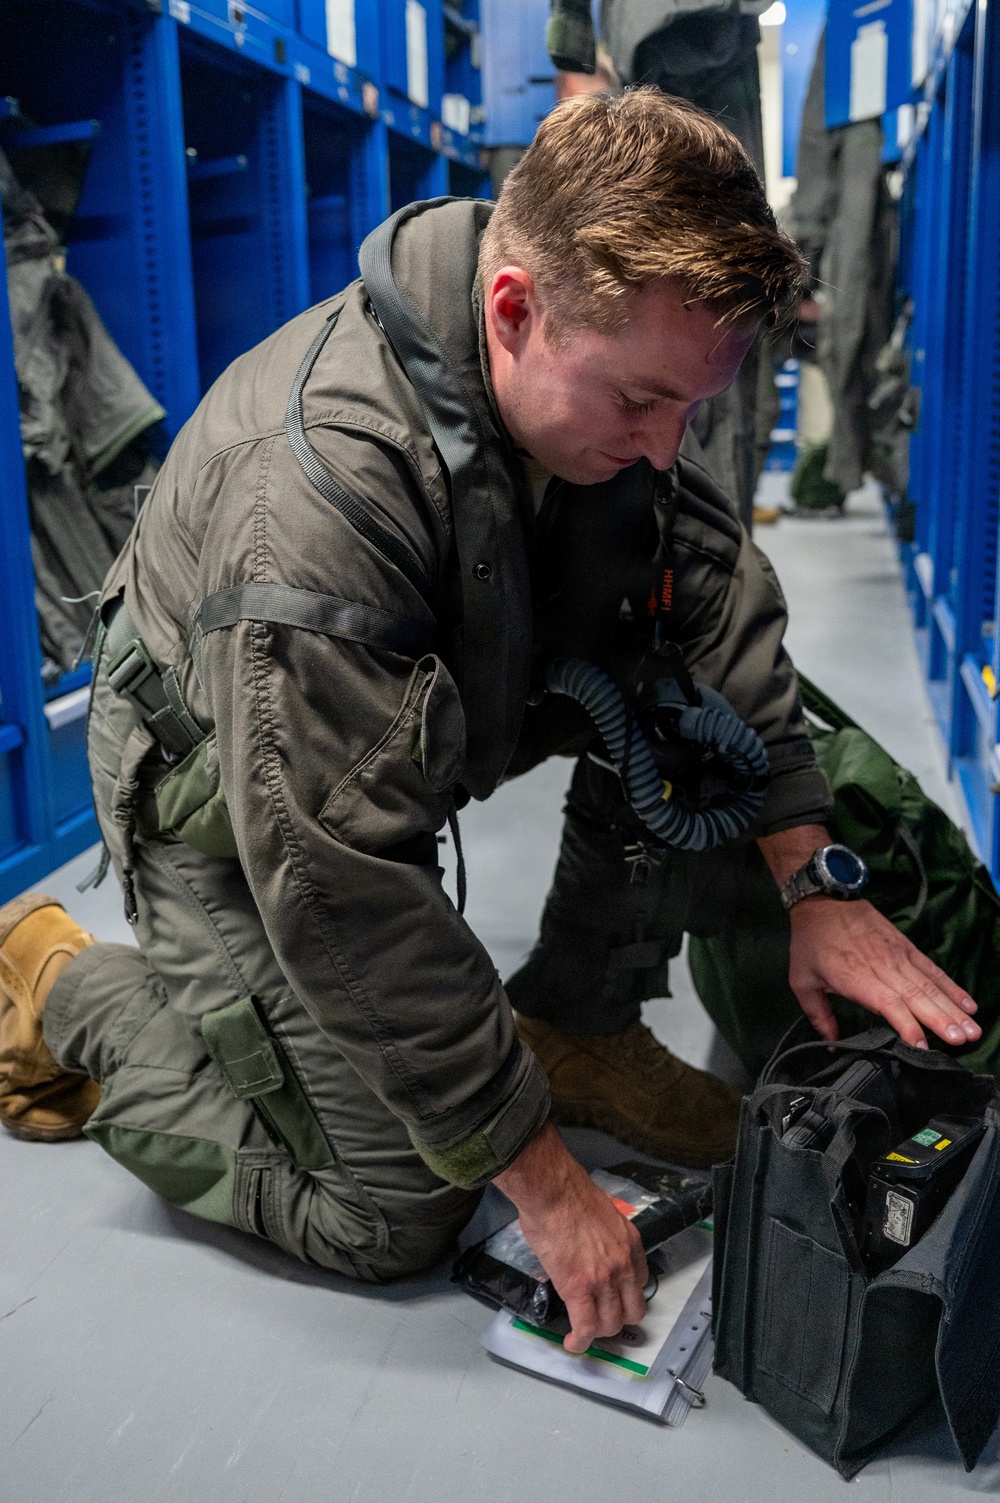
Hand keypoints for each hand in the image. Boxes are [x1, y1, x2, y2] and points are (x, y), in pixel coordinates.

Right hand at [493, 1122, 647, 1353]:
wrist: (552, 1191)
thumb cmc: (567, 1194)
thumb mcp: (599, 1215)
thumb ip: (600, 1239)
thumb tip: (585, 1251)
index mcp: (630, 1243)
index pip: (640, 1282)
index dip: (625, 1296)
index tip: (613, 1298)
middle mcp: (623, 1264)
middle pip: (632, 1310)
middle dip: (616, 1319)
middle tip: (599, 1318)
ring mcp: (604, 1279)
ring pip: (611, 1323)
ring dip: (597, 1331)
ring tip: (583, 1330)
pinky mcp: (579, 1289)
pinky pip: (585, 1327)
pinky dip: (580, 1341)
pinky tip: (572, 1343)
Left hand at [788, 896, 980, 1049]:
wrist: (823, 899)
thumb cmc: (811, 941)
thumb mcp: (802, 980)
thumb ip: (818, 1014)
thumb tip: (833, 1043)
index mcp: (855, 978)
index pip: (888, 1003)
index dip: (907, 1025)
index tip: (923, 1046)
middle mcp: (882, 967)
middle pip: (916, 996)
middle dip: (942, 1020)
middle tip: (963, 1040)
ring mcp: (898, 955)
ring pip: (930, 985)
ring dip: (953, 1008)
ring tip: (972, 1029)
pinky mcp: (907, 947)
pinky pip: (933, 969)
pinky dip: (951, 987)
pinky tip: (968, 1003)